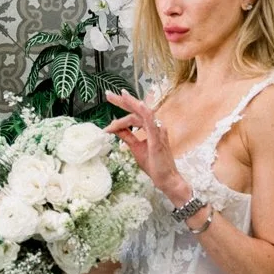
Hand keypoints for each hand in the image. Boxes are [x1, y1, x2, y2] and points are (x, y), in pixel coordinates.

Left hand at [105, 90, 186, 204]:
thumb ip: (127, 136)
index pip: (133, 115)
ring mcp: (158, 131)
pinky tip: (139, 104)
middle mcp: (155, 126)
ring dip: (131, 104)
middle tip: (109, 94)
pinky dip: (145, 112)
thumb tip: (114, 127)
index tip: (107, 126)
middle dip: (123, 101)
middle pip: (137, 110)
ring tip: (120, 95)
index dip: (119, 116)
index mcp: (150, 127)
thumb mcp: (135, 147)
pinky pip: (151, 122)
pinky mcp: (158, 138)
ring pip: (142, 113)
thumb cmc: (154, 164)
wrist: (166, 179)